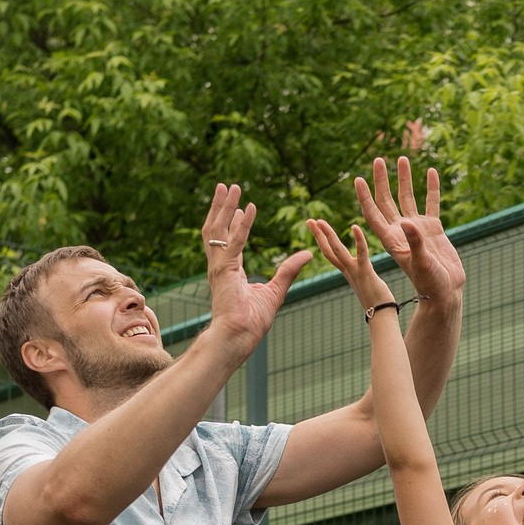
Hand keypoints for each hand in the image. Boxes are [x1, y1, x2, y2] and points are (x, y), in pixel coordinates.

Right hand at [202, 183, 312, 355]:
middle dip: (220, 206)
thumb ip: (289, 270)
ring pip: (217, 229)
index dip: (232, 223)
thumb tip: (307, 255)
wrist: (238, 338)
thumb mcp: (276, 291)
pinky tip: (249, 208)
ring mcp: (219, 268)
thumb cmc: (252, 323)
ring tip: (229, 187)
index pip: (227, 241)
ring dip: (223, 207)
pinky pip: (234, 243)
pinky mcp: (226, 271)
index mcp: (229, 272)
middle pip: (216, 229)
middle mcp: (220, 266)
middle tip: (226, 186)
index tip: (240, 208)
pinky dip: (242, 225)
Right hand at [306, 218, 396, 314]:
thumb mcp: (365, 283)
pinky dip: (358, 240)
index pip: (330, 253)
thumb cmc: (378, 302)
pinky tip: (355, 226)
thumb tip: (360, 273)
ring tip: (320, 221)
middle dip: (318, 235)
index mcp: (347, 272)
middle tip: (309, 220)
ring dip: (328, 235)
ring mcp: (354, 272)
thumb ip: (361, 275)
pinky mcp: (366, 272)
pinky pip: (361, 254)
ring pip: (337, 251)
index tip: (315, 227)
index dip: (322, 240)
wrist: (382, 316)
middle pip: (328, 250)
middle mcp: (347, 271)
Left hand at [356, 158, 464, 304]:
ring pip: (408, 198)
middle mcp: (401, 231)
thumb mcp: (421, 263)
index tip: (358, 179)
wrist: (446, 292)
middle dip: (382, 180)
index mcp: (392, 240)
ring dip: (404, 179)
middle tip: (378, 160)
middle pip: (387, 201)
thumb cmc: (430, 283)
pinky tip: (430, 172)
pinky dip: (431, 188)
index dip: (365, 197)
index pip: (373, 214)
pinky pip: (432, 203)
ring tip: (402, 158)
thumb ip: (415, 243)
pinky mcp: (434, 229)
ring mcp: (417, 229)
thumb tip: (407, 222)